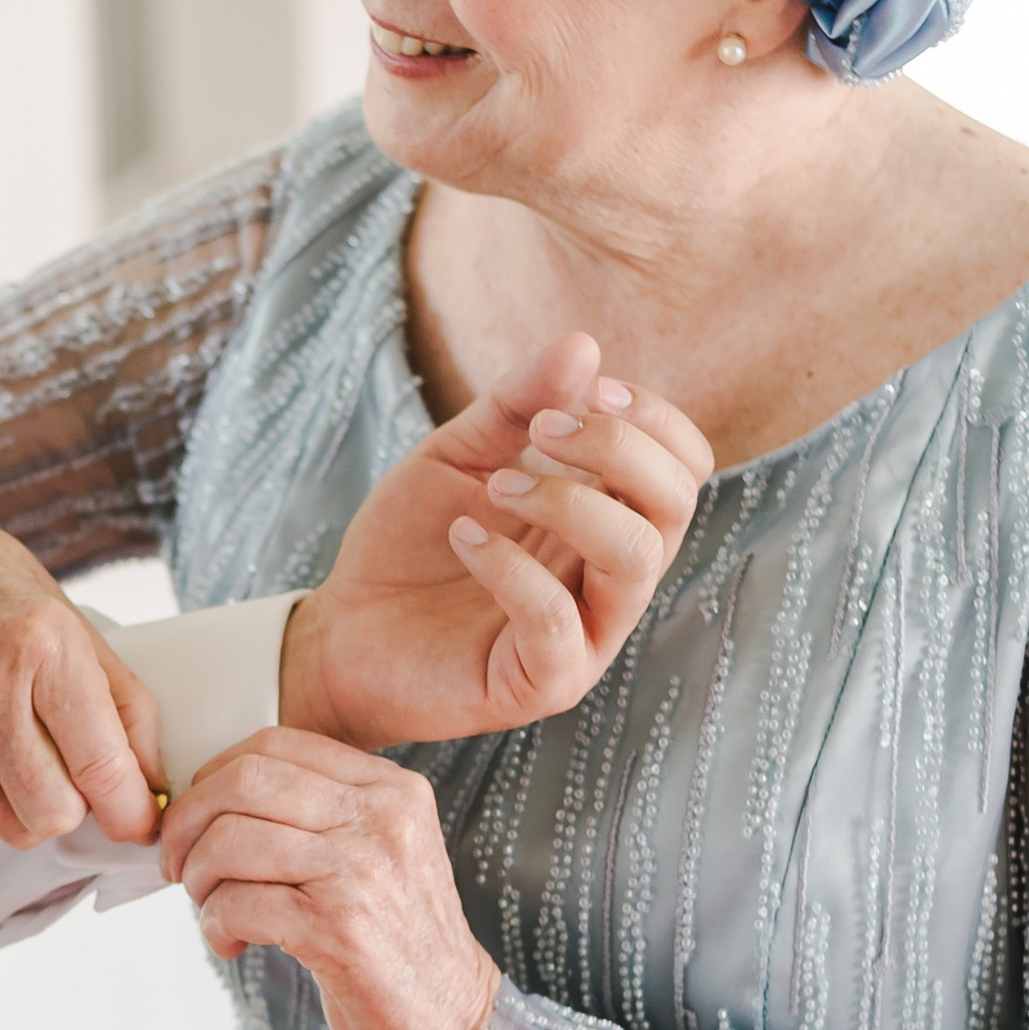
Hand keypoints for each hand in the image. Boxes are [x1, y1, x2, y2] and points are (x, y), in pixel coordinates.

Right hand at [0, 504, 165, 845]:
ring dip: (38, 810)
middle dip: (81, 808)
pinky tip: (0, 756)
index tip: (139, 819)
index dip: (130, 810)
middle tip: (81, 774)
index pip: (99, 764)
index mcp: (45, 647)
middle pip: (53, 812)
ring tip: (40, 762)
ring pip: (12, 825)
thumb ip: (125, 706)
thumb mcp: (77, 626)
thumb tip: (153, 783)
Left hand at [161, 729, 499, 1029]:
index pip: (276, 744)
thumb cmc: (401, 948)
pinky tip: (231, 943)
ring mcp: (360, 872)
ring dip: (199, 879)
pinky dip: (215, 925)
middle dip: (189, 823)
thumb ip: (322, 816)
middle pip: (244, 782)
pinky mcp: (337, 930)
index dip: (214, 778)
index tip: (198, 817)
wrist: (458, 1028)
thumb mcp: (382, 855)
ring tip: (210, 908)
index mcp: (392, 791)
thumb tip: (217, 796)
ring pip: (231, 840)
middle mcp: (381, 820)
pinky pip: (237, 903)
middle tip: (180, 864)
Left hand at [279, 335, 712, 748]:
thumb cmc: (409, 546)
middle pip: (676, 503)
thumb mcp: (458, 456)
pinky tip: (463, 538)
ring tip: (494, 486)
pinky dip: (510, 567)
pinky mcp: (544, 683)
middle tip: (540, 431)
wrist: (343, 631)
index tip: (589, 388)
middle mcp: (610, 577)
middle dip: (617, 447)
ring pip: (636, 557)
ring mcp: (586, 635)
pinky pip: (557, 620)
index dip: (653, 418)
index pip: (684, 465)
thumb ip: (517, 406)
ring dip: (568, 500)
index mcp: (607, 519)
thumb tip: (585, 345)